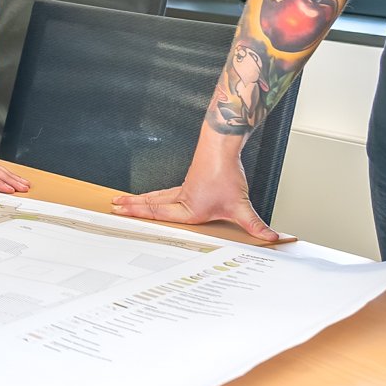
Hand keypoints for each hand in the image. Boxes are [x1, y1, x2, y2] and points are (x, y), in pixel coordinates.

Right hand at [112, 158, 289, 242]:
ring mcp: (184, 188)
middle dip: (133, 206)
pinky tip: (158, 198)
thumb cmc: (225, 173)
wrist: (221, 148)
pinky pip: (167, 192)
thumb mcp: (240, 205)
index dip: (138, 213)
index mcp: (189, 208)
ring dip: (142, 200)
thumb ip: (255, 224)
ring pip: (157, 197)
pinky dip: (156, 196)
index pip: (158, 213)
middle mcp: (182, 198)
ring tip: (127, 202)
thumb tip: (270, 237)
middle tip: (114, 206)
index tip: (121, 213)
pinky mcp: (190, 181)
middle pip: (151, 204)